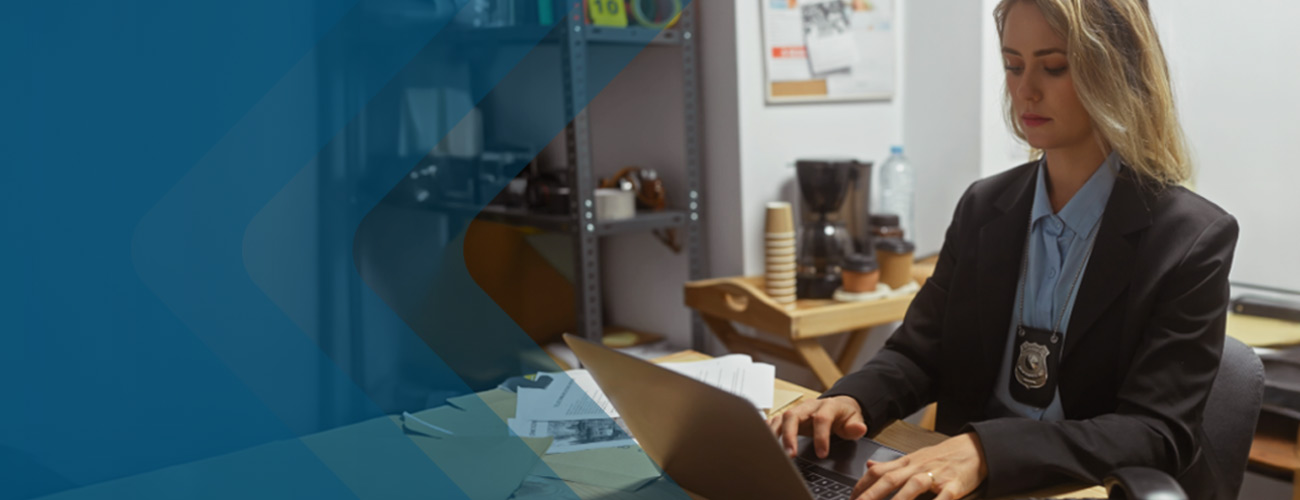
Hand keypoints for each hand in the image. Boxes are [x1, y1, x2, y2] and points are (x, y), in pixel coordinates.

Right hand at [765, 396, 867, 458]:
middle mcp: (809, 406)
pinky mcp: (790, 417)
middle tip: (791, 454)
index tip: (822, 454)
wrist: (838, 406)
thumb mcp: (855, 420)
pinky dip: (769, 431)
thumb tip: (859, 429)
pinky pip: (776, 421)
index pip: (821, 418)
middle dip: (790, 435)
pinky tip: (766, 442)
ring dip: (776, 435)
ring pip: (782, 417)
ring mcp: (798, 411)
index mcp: (828, 406)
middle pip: (793, 415)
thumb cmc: (845, 415)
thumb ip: (856, 426)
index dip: (821, 436)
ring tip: (775, 452)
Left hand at [852, 432, 987, 499]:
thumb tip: (869, 466)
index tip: (852, 498)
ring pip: (914, 486)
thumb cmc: (943, 456)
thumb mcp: (914, 457)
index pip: (878, 472)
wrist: (974, 448)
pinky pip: (943, 497)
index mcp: (906, 462)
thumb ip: (891, 464)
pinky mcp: (955, 485)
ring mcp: (936, 475)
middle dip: (872, 495)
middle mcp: (917, 467)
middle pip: (890, 479)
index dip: (862, 485)